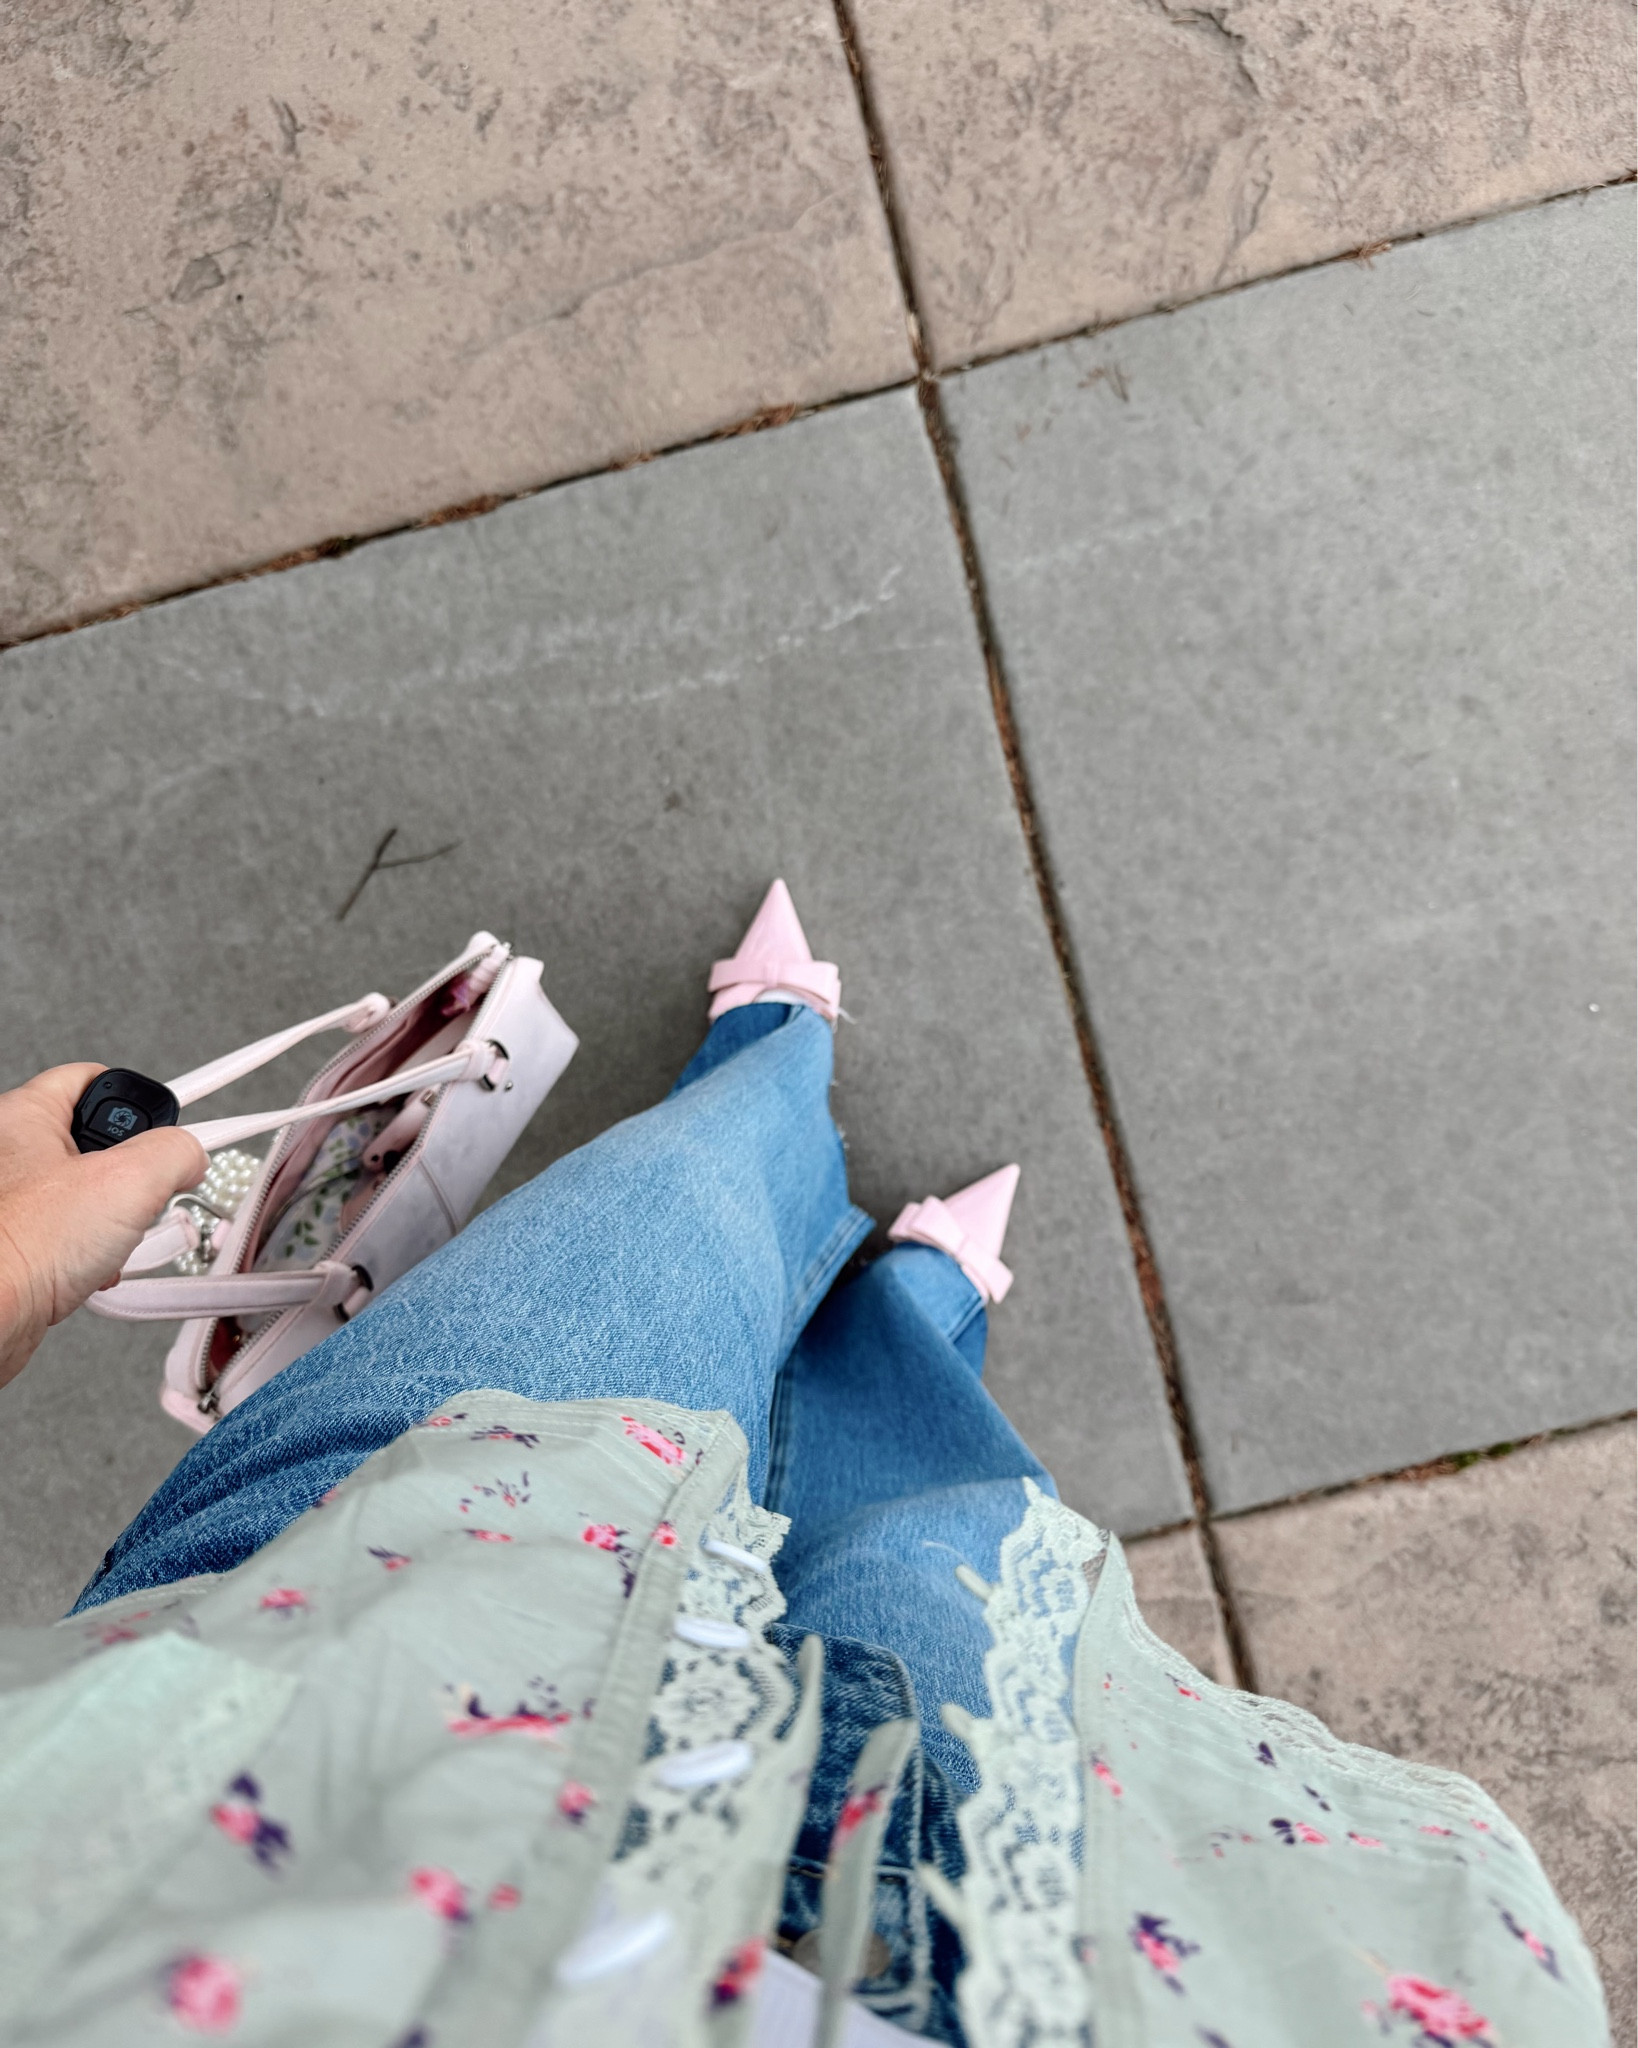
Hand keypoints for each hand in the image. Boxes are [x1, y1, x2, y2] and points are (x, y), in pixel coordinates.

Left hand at [0, 1066, 207, 1390]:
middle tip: (142, 1192)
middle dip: (130, 1173)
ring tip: (117, 1238)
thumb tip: (190, 1156)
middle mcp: (10, 1152)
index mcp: (24, 1116)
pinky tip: (95, 1267)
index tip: (160, 1126)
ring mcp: (10, 1200)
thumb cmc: (21, 1248)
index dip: (133, 1100)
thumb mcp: (129, 1181)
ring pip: (83, 1192)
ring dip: (113, 1220)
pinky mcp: (14, 1242)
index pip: (89, 1077)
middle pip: (93, 1140)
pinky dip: (89, 1251)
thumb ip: (175, 1152)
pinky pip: (67, 1233)